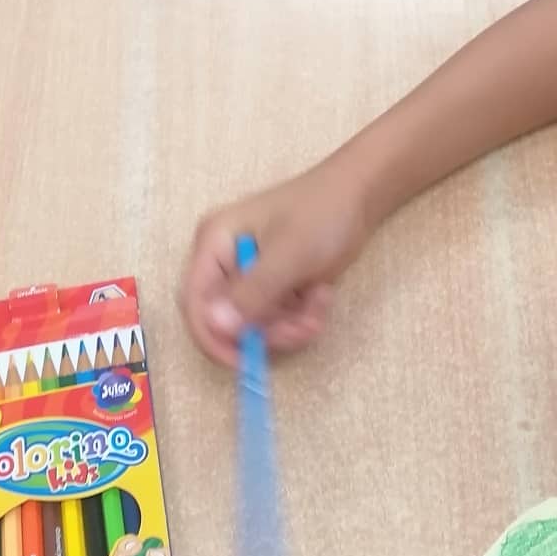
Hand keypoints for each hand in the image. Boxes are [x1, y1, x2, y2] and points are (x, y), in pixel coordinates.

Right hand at [180, 160, 370, 364]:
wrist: (361, 195)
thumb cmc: (322, 213)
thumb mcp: (289, 254)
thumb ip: (253, 292)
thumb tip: (216, 326)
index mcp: (214, 242)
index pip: (195, 301)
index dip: (211, 336)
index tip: (241, 360)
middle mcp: (225, 260)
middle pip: (227, 318)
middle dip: (264, 331)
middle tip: (300, 329)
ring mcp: (250, 273)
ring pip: (256, 323)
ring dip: (289, 326)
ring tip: (319, 306)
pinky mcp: (274, 284)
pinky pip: (277, 317)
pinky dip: (299, 318)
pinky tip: (322, 297)